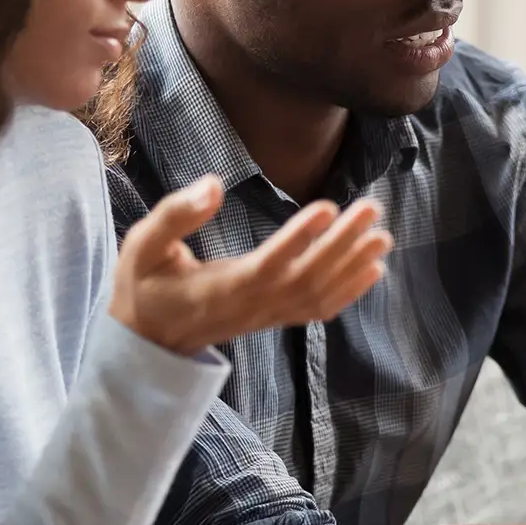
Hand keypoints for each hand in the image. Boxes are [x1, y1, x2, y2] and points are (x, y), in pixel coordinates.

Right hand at [110, 175, 391, 354]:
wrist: (147, 340)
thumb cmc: (143, 285)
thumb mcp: (143, 244)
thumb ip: (176, 215)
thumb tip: (212, 184)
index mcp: (217, 289)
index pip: (266, 265)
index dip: (298, 240)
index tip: (328, 208)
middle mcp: (249, 306)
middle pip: (304, 278)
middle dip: (341, 245)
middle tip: (371, 209)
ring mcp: (264, 316)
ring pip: (317, 295)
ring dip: (353, 265)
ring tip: (382, 234)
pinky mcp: (272, 318)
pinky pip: (317, 310)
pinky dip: (349, 291)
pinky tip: (374, 269)